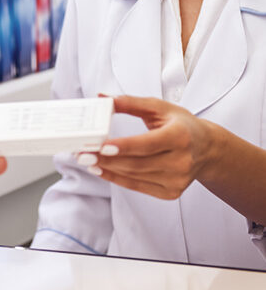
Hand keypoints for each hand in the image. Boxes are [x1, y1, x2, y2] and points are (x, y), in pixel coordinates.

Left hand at [76, 95, 215, 199]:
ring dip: (107, 169)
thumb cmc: (181, 124)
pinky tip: (101, 169)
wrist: (207, 149)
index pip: (148, 144)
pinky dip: (116, 178)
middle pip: (137, 163)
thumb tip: (102, 97)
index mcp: (180, 136)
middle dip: (106, 158)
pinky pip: (138, 186)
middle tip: (82, 152)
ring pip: (135, 176)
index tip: (102, 145)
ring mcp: (177, 180)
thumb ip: (130, 102)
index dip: (124, 146)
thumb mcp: (159, 107)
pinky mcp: (171, 192)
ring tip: (86, 159)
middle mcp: (182, 161)